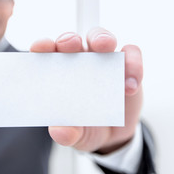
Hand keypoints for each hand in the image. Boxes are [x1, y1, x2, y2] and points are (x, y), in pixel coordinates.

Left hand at [30, 28, 142, 153]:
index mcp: (59, 74)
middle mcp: (79, 62)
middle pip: (72, 40)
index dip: (42, 46)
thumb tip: (60, 132)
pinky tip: (129, 86)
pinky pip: (131, 54)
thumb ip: (67, 134)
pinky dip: (132, 64)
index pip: (47, 53)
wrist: (114, 136)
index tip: (40, 48)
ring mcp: (103, 61)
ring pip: (101, 38)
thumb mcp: (76, 135)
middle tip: (71, 44)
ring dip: (102, 38)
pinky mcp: (127, 66)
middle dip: (70, 38)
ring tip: (105, 48)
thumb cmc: (86, 127)